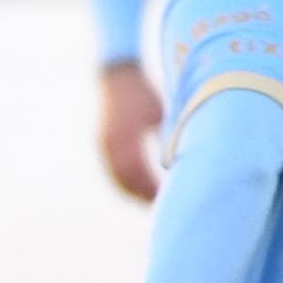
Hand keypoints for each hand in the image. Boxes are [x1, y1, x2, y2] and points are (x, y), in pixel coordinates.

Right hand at [97, 62, 162, 203]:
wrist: (118, 75)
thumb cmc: (144, 94)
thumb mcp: (161, 115)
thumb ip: (167, 139)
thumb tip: (178, 164)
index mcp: (127, 136)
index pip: (138, 172)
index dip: (150, 188)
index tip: (164, 197)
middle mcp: (112, 143)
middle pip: (125, 180)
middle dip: (141, 195)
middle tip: (158, 206)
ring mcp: (104, 144)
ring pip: (117, 178)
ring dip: (132, 192)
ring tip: (149, 201)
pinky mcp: (103, 144)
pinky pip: (113, 170)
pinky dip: (125, 182)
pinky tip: (139, 187)